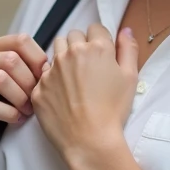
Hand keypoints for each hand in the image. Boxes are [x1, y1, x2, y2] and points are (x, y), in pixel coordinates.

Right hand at [0, 34, 48, 147]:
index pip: (18, 41)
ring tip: (27, 111)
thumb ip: (24, 64)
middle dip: (29, 82)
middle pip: (10, 59)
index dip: (38, 59)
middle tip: (36, 100)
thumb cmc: (0, 104)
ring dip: (20, 98)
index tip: (45, 78)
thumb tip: (49, 64)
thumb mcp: (12, 78)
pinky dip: (9, 113)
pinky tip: (15, 119)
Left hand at [31, 24, 138, 163]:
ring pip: (56, 51)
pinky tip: (63, 96)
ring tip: (74, 79)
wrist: (89, 140)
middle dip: (80, 46)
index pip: (95, 29)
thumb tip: (126, 30)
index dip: (100, 41)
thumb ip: (128, 49)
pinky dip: (52, 80)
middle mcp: (71, 53)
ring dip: (64, 58)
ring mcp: (52, 69)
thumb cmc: (113, 110)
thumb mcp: (130, 78)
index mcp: (96, 48)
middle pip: (73, 36)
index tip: (102, 56)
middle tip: (88, 68)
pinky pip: (44, 75)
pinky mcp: (39, 87)